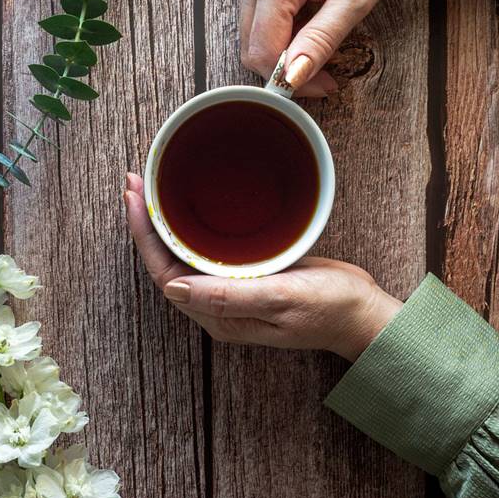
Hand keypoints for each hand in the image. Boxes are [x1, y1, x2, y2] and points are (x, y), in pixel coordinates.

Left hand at [124, 173, 400, 360]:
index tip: (134, 198)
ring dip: (163, 222)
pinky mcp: (244, 276)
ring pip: (182, 254)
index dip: (144, 237)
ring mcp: (230, 292)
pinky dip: (188, 225)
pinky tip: (185, 205)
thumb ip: (231, 296)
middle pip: (166, 262)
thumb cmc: (330, 308)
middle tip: (134, 181)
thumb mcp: (283, 298)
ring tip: (148, 187)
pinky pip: (204, 250)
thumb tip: (175, 287)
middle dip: (145, 223)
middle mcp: (217, 305)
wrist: (364, 312)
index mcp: (219, 316)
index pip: (165, 274)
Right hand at [241, 0, 401, 96]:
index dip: (290, 78)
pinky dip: (279, 25)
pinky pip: (258, 7)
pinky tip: (309, 19)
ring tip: (319, 41)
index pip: (262, 50)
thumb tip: (293, 77)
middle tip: (322, 72)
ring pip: (251, 28)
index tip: (323, 86)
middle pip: (249, 43)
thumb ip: (320, 40)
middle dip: (282, 66)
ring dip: (280, 46)